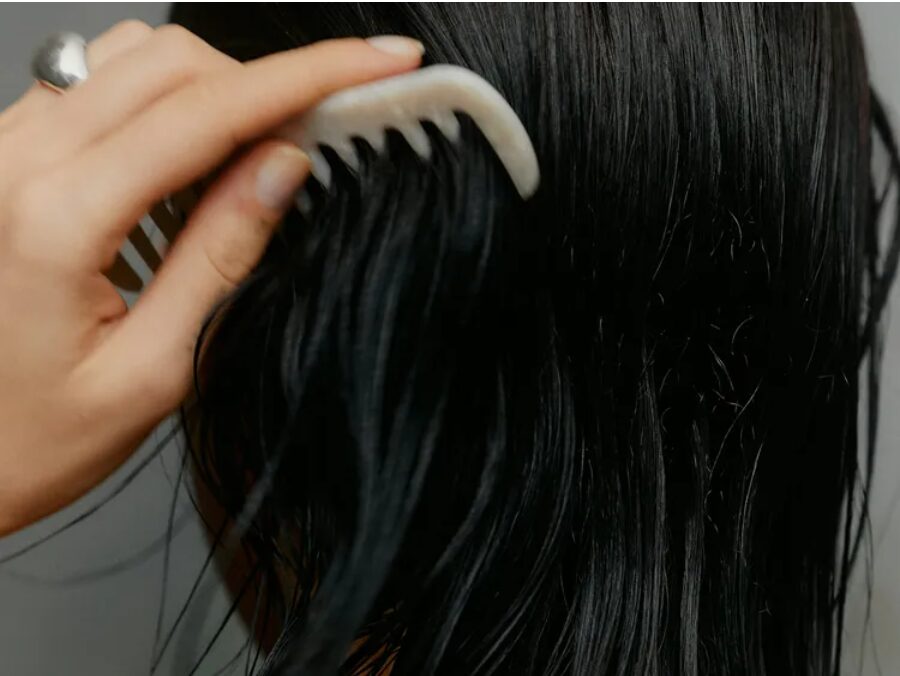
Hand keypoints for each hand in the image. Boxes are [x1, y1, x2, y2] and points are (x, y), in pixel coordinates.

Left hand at [0, 21, 422, 534]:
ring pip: (134, 59)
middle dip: (268, 80)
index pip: (207, 112)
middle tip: (329, 127)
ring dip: (218, 88)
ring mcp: (4, 149)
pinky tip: (197, 159)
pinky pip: (99, 86)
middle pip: (173, 62)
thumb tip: (285, 166)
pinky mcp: (7, 155)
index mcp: (56, 217)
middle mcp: (17, 161)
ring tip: (261, 152)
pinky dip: (169, 103)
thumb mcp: (155, 367)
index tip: (377, 61)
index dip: (308, 76)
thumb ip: (222, 256)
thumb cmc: (32, 435)